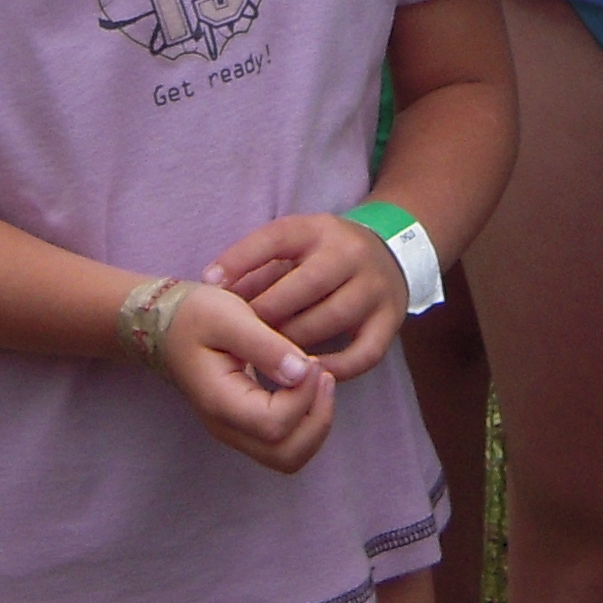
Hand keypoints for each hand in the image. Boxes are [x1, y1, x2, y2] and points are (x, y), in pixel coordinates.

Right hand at [148, 284, 339, 472]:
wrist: (167, 326)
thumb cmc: (195, 316)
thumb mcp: (228, 316)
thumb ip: (265, 346)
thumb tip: (302, 372)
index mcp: (219, 402)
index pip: (274, 424)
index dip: (303, 397)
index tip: (311, 360)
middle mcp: (226, 428)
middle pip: (286, 454)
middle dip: (317, 418)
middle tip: (323, 375)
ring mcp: (235, 432)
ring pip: (288, 457)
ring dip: (314, 425)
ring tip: (319, 382)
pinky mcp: (245, 427)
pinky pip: (284, 444)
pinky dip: (306, 424)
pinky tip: (307, 389)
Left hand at [204, 213, 407, 380]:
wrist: (390, 251)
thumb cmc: (325, 253)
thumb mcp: (294, 241)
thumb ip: (256, 263)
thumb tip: (212, 285)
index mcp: (320, 229)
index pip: (276, 238)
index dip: (240, 261)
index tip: (211, 286)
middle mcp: (351, 254)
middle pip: (305, 285)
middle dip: (268, 312)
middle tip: (243, 333)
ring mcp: (374, 287)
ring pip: (331, 319)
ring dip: (295, 341)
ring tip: (269, 355)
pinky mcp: (391, 319)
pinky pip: (364, 353)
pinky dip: (335, 367)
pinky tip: (308, 373)